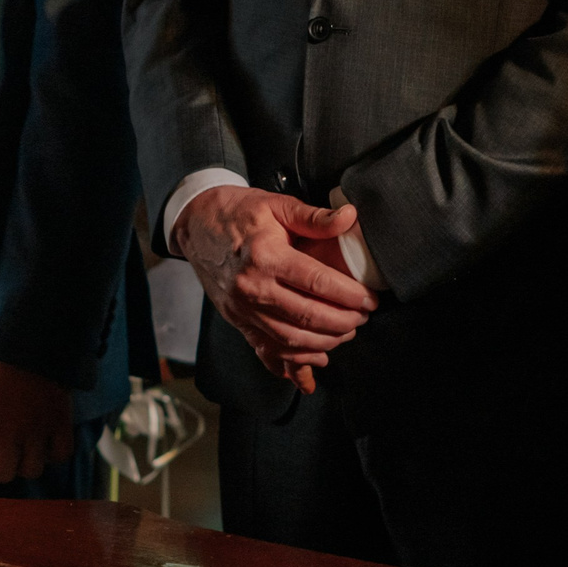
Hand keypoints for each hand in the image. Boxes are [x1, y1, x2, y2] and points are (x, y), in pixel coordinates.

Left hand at [0, 357, 77, 483]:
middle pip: (3, 475)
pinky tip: (49, 441)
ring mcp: (37, 428)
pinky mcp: (61, 421)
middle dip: (3, 466)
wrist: (33, 338)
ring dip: (29, 462)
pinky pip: (61, 454)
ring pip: (32, 470)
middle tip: (7, 452)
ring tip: (29, 448)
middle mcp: (9, 431)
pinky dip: (56, 453)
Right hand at [173, 185, 375, 392]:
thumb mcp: (277, 204)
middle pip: (307, 316)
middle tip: (364, 317)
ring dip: (325, 342)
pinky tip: (315, 361)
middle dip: (343, 322)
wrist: (197, 224)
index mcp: (266, 256)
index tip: (370, 299)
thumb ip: (314, 217)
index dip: (349, 294)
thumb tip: (350, 217)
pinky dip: (294, 362)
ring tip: (347, 333)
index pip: (316, 282)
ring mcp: (243, 309)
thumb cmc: (239, 212)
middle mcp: (252, 287)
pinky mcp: (238, 321)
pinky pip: (268, 350)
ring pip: (290, 339)